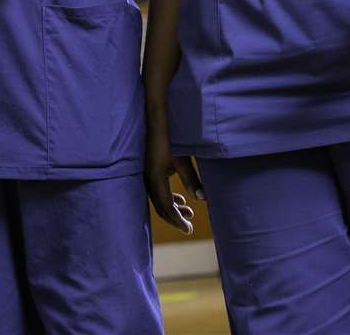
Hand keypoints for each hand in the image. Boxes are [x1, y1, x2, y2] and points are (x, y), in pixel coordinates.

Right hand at [143, 113, 199, 233]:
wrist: (155, 118)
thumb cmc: (169, 137)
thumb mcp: (181, 158)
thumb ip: (191, 179)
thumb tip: (202, 199)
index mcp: (155, 179)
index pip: (166, 207)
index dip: (177, 221)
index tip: (188, 230)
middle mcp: (148, 179)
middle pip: (160, 207)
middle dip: (175, 218)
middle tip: (189, 227)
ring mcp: (147, 175)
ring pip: (159, 199)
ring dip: (173, 208)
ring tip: (189, 212)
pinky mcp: (150, 170)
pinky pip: (158, 191)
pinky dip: (169, 198)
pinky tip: (180, 199)